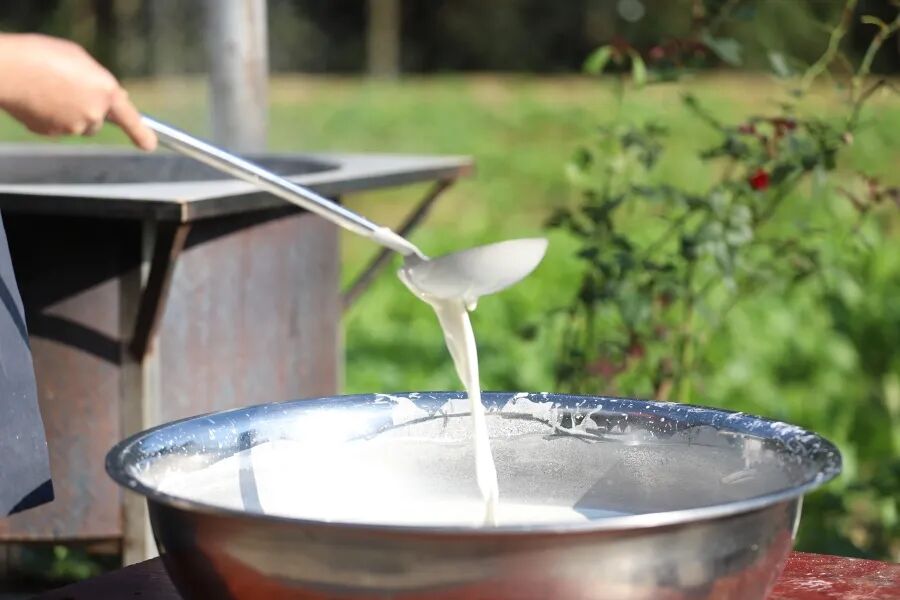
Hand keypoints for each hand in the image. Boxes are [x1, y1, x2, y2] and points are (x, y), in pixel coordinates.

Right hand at [0, 34, 156, 150]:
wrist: (8, 69)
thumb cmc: (41, 56)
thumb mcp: (79, 59)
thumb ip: (99, 80)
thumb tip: (111, 96)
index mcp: (106, 91)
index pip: (131, 118)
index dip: (142, 134)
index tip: (150, 145)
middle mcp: (94, 113)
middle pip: (98, 120)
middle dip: (87, 107)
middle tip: (66, 87)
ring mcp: (73, 126)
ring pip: (77, 124)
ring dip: (68, 111)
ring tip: (48, 88)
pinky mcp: (53, 133)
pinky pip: (57, 127)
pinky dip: (49, 116)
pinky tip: (38, 98)